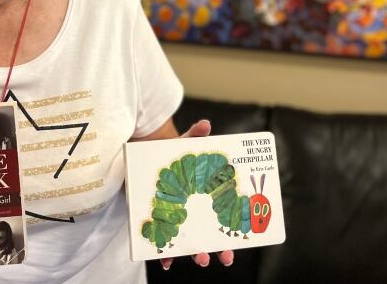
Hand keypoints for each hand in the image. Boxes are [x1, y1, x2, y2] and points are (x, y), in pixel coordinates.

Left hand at [160, 120, 234, 269]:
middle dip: (219, 251)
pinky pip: (164, 244)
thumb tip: (205, 125)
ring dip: (195, 254)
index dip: (233, 234)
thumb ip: (195, 135)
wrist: (150, 158)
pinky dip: (164, 255)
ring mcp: (178, 219)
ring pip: (190, 244)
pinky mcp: (160, 221)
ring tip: (199, 259)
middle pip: (211, 238)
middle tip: (224, 258)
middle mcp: (195, 213)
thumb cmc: (173, 154)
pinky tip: (165, 262)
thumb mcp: (184, 144)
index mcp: (207, 199)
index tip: (237, 246)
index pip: (225, 220)